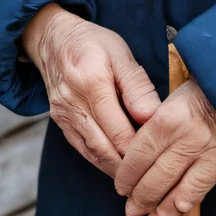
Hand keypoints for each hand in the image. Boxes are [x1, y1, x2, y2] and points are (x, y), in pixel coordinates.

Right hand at [22, 3, 159, 175]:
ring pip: (94, 155)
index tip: (162, 155)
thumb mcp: (121, 52)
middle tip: (155, 175)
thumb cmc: (92, 43)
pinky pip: (83, 151)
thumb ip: (137, 86)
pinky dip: (103, 161)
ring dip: (117, 169)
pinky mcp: (60, 124)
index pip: (120, 131)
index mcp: (92, 82)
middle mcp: (74, 104)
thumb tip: (152, 117)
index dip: (142, 149)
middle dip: (131, 167)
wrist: (53, 40)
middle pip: (106, 149)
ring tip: (141, 176)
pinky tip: (120, 165)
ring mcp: (64, 116)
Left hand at [115, 77, 215, 215]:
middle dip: (139, 198)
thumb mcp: (172, 97)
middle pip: (153, 176)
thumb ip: (155, 123)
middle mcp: (183, 135)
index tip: (120, 187)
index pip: (138, 154)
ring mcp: (204, 149)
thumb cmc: (201, 89)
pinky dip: (184, 204)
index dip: (127, 175)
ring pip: (174, 188)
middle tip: (131, 210)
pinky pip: (199, 189)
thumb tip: (133, 153)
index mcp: (166, 116)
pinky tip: (174, 214)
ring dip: (159, 209)